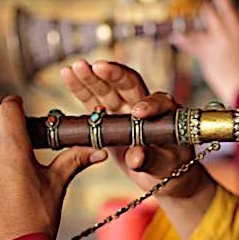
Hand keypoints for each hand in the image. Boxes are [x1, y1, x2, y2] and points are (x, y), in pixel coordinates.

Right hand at [61, 60, 212, 200]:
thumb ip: (151, 159)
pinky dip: (80, 88)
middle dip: (113, 75)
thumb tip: (135, 158)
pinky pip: (93, 100)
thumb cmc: (170, 167)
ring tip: (76, 66)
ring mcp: (124, 109)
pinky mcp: (108, 117)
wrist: (162, 173)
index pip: (157, 102)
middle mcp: (144, 104)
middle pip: (128, 85)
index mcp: (165, 112)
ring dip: (91, 78)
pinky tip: (68, 74)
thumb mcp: (166, 165)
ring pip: (108, 89)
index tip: (138, 113)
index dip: (148, 104)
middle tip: (98, 67)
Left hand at [172, 0, 238, 105]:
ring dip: (191, 24)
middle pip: (210, 15)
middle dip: (207, 10)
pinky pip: (191, 46)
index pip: (228, 9)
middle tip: (205, 6)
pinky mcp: (204, 56)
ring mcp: (212, 45)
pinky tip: (175, 37)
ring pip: (198, 29)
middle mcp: (224, 35)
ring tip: (186, 19)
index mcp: (238, 30)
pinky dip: (183, 41)